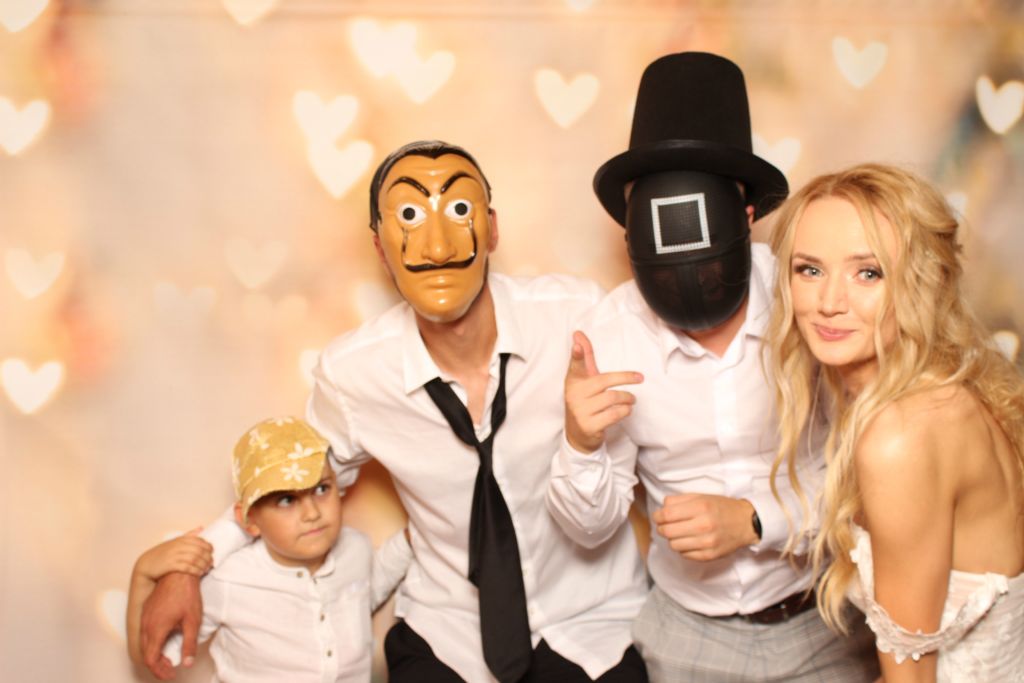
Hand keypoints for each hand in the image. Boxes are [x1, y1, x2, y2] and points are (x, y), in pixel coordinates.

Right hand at [135, 528, 211, 581]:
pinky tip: (199, 573)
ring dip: (203, 565)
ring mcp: (174, 555)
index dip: (208, 547)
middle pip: (199, 550)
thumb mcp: (175, 542)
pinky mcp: (170, 565)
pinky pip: (187, 567)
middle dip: (207, 558)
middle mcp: (178, 546)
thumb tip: (201, 528)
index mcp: (180, 540)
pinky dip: (195, 570)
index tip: (212, 553)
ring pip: (195, 559)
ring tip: (206, 569)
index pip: (200, 541)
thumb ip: (188, 535)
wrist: (146, 565)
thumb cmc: (162, 553)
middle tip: (211, 564)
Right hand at [140, 571, 202, 679]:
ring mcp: (144, 617)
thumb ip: (189, 644)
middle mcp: (146, 625)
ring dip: (155, 653)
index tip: (171, 674)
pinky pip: (145, 632)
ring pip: (144, 643)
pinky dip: (152, 642)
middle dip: (158, 664)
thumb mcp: (193, 621)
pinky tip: (165, 640)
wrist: (178, 572)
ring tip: (169, 656)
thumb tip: (186, 663)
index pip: (151, 659)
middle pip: (145, 653)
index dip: (160, 671)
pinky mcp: (146, 611)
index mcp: (156, 629)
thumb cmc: (187, 595)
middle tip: (171, 667)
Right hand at [564, 330, 642, 452]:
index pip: (576, 365)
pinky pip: (614, 414)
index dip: (577, 355)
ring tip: (631, 399)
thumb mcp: (584, 379)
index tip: (576, 345)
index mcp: (573, 380)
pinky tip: (625, 410)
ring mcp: (580, 411)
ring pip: (612, 398)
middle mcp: (574, 395)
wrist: (577, 434)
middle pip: (605, 380)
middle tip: (640, 378)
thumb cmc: (584, 400)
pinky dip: (625, 411)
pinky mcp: (588, 425)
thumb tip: (578, 333)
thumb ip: (585, 358)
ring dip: (627, 398)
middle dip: (626, 378)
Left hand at [652, 494, 758, 560]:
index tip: (658, 516)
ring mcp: (707, 542)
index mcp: (701, 507)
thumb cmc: (721, 508)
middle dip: (662, 528)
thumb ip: (679, 500)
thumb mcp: (701, 496)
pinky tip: (689, 541)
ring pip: (674, 545)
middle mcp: (704, 525)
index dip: (658, 516)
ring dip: (672, 539)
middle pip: (667, 531)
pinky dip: (683, 548)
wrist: (746, 523)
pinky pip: (684, 555)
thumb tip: (662, 508)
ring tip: (679, 533)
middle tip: (665, 525)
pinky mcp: (709, 556)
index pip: (667, 514)